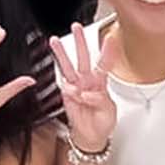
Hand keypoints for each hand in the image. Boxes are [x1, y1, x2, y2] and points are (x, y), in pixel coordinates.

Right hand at [49, 23, 120, 155]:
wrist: (90, 136)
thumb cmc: (101, 123)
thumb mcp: (109, 112)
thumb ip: (100, 100)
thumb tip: (87, 92)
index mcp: (101, 84)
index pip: (105, 63)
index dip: (108, 51)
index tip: (110, 38)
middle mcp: (88, 82)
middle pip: (84, 58)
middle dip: (80, 42)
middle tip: (76, 28)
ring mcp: (76, 87)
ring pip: (68, 66)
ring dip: (61, 53)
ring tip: (54, 40)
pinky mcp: (66, 95)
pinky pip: (65, 87)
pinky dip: (69, 89)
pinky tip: (74, 93)